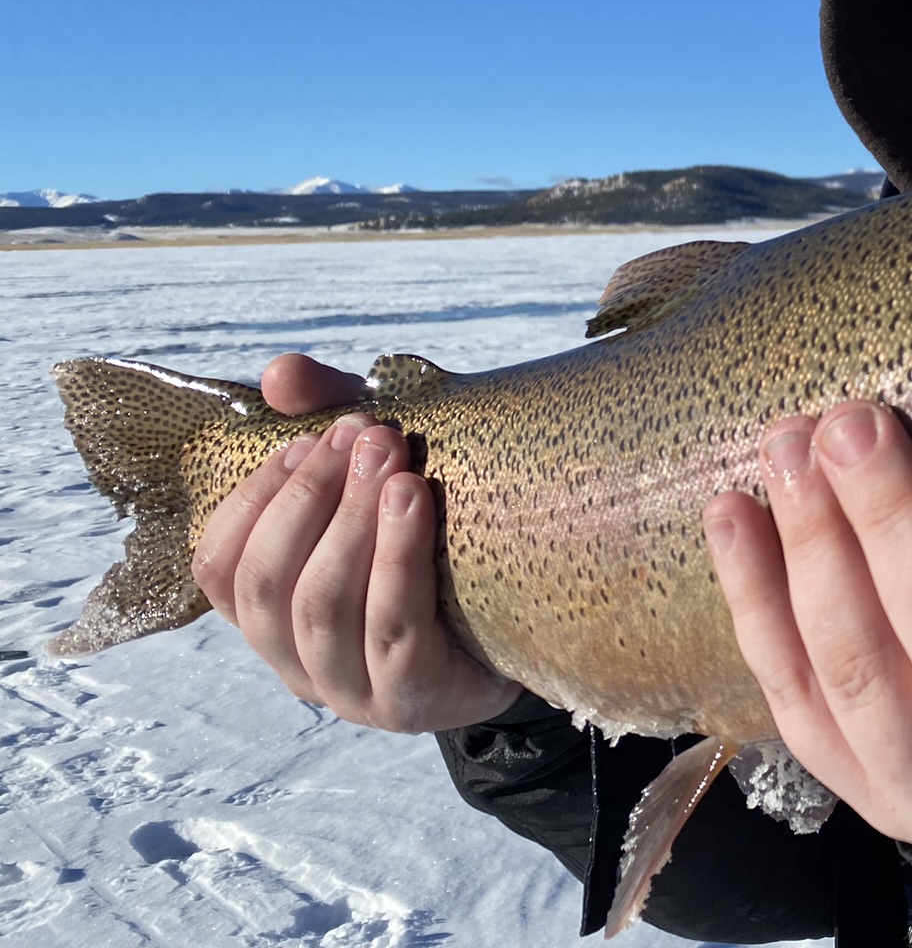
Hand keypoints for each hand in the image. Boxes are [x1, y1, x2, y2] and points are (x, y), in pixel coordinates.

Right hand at [190, 353, 520, 732]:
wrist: (531, 624)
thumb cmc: (440, 545)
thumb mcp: (383, 479)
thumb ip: (329, 425)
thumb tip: (279, 373)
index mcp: (274, 615)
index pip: (218, 567)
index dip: (251, 499)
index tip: (304, 439)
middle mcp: (298, 661)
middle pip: (268, 583)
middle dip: (311, 497)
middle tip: (367, 434)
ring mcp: (352, 690)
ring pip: (322, 608)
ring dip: (352, 523)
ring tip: (394, 462)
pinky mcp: (412, 699)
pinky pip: (392, 631)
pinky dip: (398, 559)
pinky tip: (417, 502)